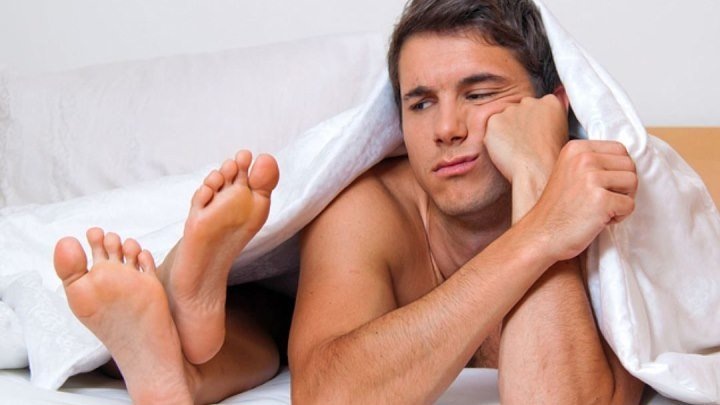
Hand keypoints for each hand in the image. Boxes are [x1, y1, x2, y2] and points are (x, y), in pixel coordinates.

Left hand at [484, 94, 568, 183]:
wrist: (536, 171)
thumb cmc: (550, 159)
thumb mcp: (561, 133)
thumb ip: (552, 117)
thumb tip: (550, 108)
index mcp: (550, 102)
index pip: (537, 106)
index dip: (534, 122)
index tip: (535, 133)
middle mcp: (530, 101)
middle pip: (519, 110)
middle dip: (519, 124)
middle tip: (524, 143)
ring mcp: (511, 110)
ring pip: (504, 119)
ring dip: (506, 131)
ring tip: (516, 148)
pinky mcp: (494, 121)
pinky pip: (491, 129)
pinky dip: (495, 139)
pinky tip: (506, 150)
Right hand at [524, 140, 637, 261]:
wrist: (540, 235)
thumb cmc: (558, 208)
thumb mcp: (569, 171)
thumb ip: (593, 161)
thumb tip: (627, 160)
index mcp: (576, 148)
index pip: (619, 149)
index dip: (617, 170)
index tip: (600, 186)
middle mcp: (583, 159)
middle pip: (629, 164)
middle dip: (622, 185)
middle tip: (601, 200)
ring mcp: (592, 178)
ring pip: (633, 182)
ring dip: (622, 199)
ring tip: (600, 209)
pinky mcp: (601, 200)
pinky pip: (630, 205)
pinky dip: (619, 217)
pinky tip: (598, 220)